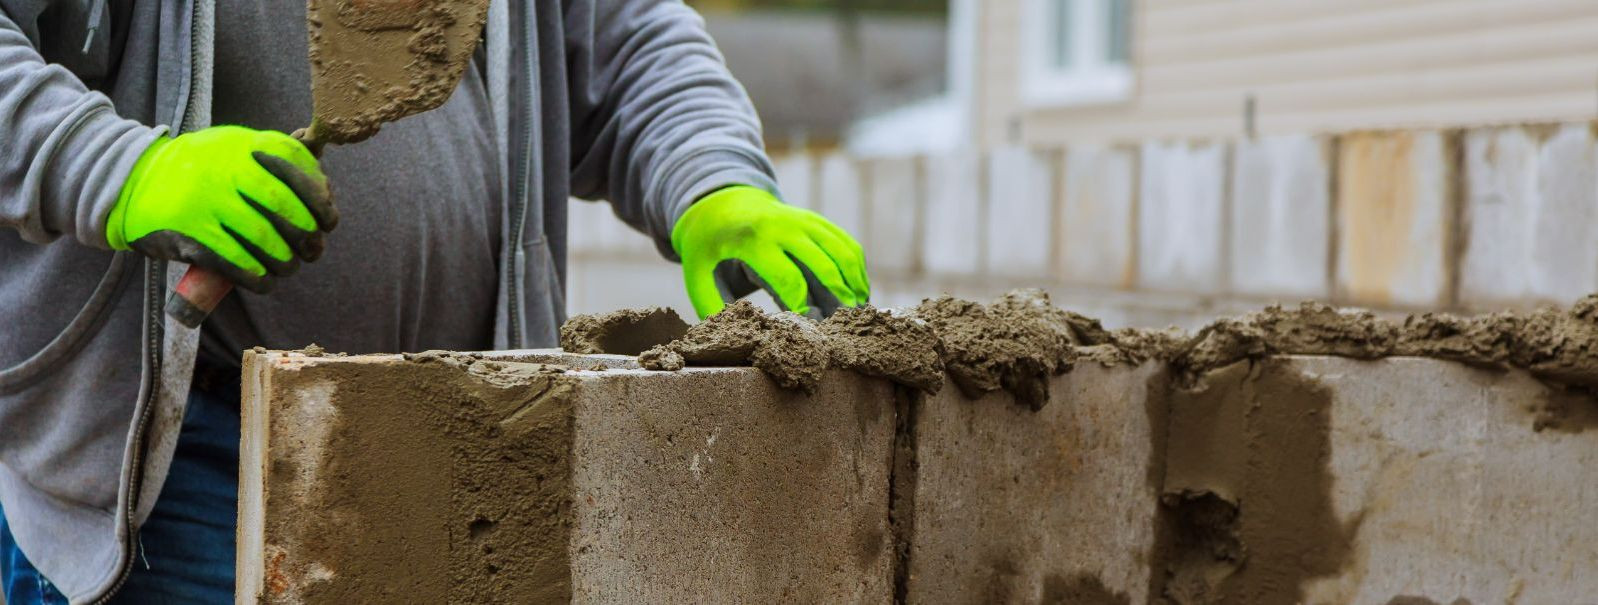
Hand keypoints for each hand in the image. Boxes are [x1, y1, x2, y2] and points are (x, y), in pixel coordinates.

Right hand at [106, 126, 335, 292]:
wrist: (130, 180)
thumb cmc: (196, 169)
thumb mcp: (231, 147)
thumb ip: (274, 159)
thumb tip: (323, 187)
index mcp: (241, 146)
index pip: (296, 170)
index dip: (320, 200)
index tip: (329, 221)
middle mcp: (225, 171)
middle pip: (284, 208)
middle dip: (307, 235)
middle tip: (312, 249)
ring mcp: (205, 202)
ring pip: (262, 239)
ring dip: (284, 261)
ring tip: (287, 266)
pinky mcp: (188, 234)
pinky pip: (233, 261)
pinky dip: (255, 277)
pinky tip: (264, 282)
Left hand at [672, 185, 869, 318]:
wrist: (721, 202)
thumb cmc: (708, 247)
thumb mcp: (697, 275)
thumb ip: (712, 308)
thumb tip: (734, 341)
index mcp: (753, 240)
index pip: (788, 279)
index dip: (804, 308)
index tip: (811, 330)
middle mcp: (784, 226)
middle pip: (824, 267)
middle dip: (838, 300)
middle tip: (844, 327)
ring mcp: (805, 220)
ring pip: (843, 253)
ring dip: (855, 285)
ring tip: (857, 315)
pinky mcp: (817, 221)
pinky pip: (847, 245)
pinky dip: (858, 270)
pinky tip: (859, 294)